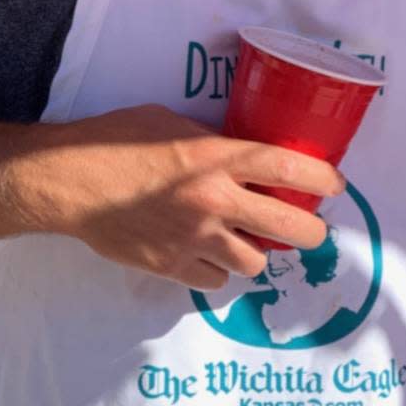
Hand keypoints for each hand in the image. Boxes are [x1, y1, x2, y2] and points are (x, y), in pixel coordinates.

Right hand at [17, 104, 342, 287]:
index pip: (288, 166)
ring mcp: (194, 238)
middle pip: (290, 226)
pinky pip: (216, 281)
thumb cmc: (116, 140)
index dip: (322, 177)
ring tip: (249, 241)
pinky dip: (219, 270)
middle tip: (311, 229)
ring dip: (258, 253)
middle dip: (311, 231)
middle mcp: (214, 200)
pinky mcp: (171, 266)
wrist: (69, 182)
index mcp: (217, 157)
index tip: (336, 184)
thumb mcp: (172, 124)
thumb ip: (212, 142)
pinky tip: (211, 256)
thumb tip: (243, 155)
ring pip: (256, 263)